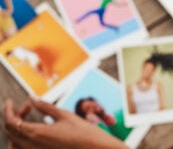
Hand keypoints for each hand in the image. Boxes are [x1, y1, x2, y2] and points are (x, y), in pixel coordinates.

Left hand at [4, 98, 126, 148]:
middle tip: (27, 107)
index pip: (11, 122)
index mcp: (36, 133)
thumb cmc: (82, 132)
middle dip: (14, 117)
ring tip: (27, 119)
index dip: (8, 110)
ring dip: (16, 129)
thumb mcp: (64, 115)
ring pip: (14, 143)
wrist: (94, 148)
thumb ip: (45, 107)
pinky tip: (32, 133)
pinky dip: (21, 141)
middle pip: (11, 131)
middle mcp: (32, 146)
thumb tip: (32, 98)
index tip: (11, 102)